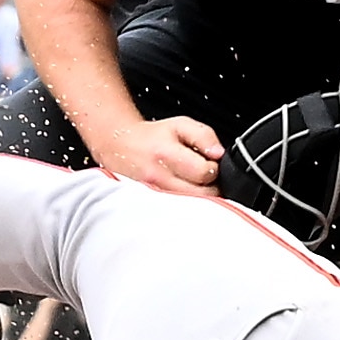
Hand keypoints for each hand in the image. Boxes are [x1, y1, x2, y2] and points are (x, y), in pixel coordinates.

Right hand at [90, 112, 226, 196]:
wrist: (120, 147)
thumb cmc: (152, 137)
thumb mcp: (180, 125)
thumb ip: (204, 136)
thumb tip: (219, 154)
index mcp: (166, 155)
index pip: (205, 173)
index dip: (214, 167)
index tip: (210, 162)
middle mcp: (159, 180)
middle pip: (202, 196)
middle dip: (210, 186)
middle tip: (203, 174)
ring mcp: (155, 197)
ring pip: (193, 208)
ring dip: (200, 197)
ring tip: (192, 182)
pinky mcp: (154, 209)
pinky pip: (181, 214)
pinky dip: (189, 205)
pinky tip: (184, 192)